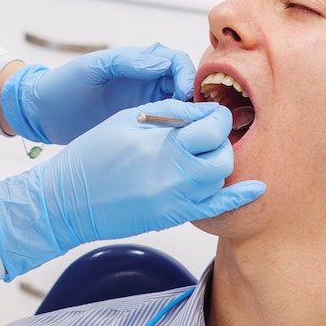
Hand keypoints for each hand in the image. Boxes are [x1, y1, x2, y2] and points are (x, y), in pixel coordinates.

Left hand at [0, 44, 197, 145]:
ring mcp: (143, 104)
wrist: (43, 114)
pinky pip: (166, 125)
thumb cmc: (63, 84)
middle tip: (193, 119)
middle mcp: (145, 81)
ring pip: (179, 106)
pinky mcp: (138, 125)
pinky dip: (175, 132)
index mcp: (137, 63)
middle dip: (193, 99)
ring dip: (188, 117)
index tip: (183, 94)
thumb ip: (126, 62)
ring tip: (188, 134)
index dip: (185, 75)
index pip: (175, 62)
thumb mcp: (92, 68)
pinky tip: (176, 143)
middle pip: (184, 84)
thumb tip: (161, 63)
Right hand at [0, 100, 265, 278]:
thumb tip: (202, 110)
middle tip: (204, 133)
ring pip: (219, 178)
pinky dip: (238, 197)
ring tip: (200, 153)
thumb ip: (170, 113)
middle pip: (223, 154)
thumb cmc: (92, 155)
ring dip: (217, 162)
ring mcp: (177, 200)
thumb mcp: (128, 120)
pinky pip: (216, 208)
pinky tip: (256, 189)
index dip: (214, 115)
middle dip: (219, 139)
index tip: (207, 113)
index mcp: (164, 145)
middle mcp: (177, 175)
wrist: (68, 200)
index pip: (213, 125)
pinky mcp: (173, 216)